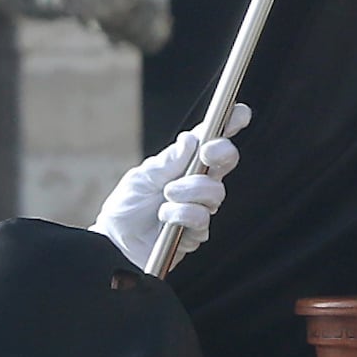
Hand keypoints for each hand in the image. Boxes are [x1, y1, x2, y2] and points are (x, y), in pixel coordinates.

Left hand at [102, 107, 250, 276]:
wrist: (114, 242)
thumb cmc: (128, 205)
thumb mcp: (141, 177)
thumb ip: (167, 162)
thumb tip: (190, 141)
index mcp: (185, 163)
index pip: (212, 141)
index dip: (230, 125)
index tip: (241, 114)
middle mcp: (197, 183)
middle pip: (226, 161)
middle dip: (220, 153)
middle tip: (205, 153)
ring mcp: (200, 207)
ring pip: (215, 192)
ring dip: (189, 191)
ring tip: (166, 196)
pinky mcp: (196, 232)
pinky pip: (201, 218)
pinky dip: (180, 215)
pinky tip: (165, 218)